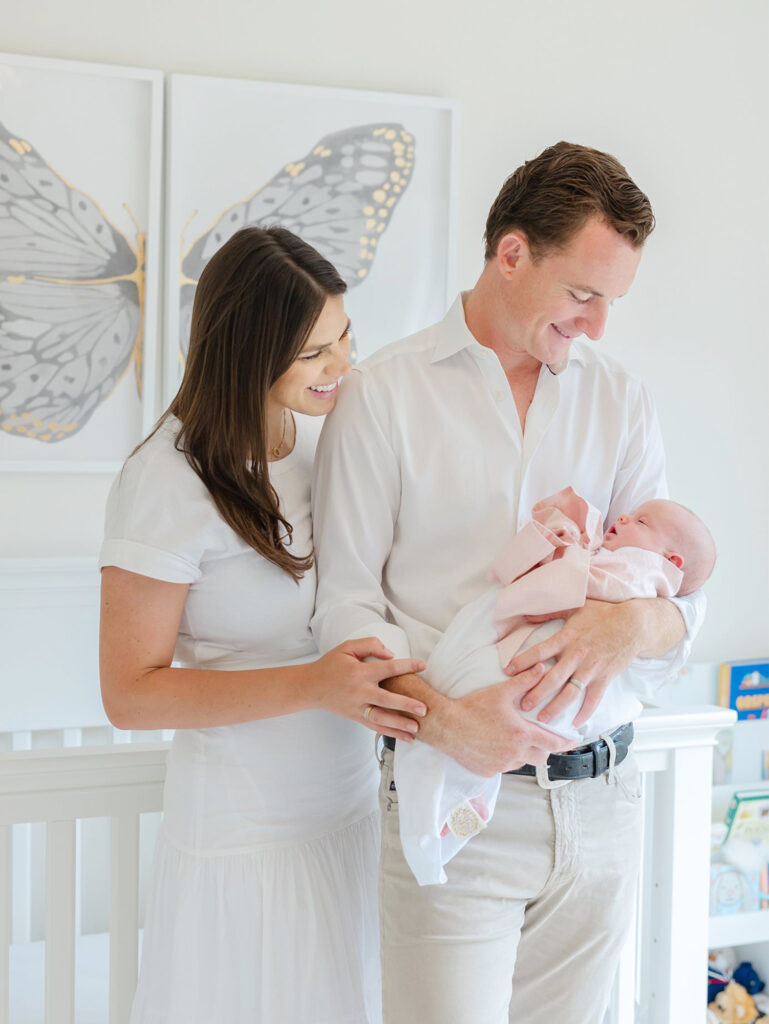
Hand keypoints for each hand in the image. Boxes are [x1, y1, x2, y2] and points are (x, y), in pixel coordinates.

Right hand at [310, 638, 426, 741]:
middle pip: (386, 700)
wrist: (311, 687)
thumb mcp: (347, 647)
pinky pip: (375, 727)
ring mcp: (357, 707)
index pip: (388, 669)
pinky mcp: (355, 717)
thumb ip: (370, 645)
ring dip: (399, 725)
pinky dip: (390, 733)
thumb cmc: (330, 665)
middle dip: (405, 705)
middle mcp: (359, 692)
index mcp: (359, 673)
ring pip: (380, 719)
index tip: (422, 666)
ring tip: (416, 729)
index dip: (407, 666)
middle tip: (423, 709)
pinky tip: (405, 738)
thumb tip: (391, 654)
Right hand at [439, 666, 573, 776]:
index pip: (553, 743)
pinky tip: (495, 746)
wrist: (446, 725)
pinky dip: (504, 759)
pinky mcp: (488, 771)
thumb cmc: (472, 708)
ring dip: (523, 754)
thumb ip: (524, 681)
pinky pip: (503, 767)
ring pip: (522, 763)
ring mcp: (501, 765)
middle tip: (540, 739)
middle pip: (541, 757)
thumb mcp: (500, 692)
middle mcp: (515, 753)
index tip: (574, 742)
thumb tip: (541, 668)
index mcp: (522, 735)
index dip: (566, 743)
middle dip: (544, 749)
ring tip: (514, 740)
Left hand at [504, 599, 644, 727]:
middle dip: (536, 694)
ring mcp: (592, 668)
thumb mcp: (575, 607)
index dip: (522, 662)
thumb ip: (549, 612)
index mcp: (567, 637)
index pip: (540, 651)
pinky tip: (575, 724)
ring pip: (571, 693)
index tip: (507, 672)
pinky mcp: (605, 677)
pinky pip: (594, 698)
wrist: (634, 624)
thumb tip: (525, 613)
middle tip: (521, 706)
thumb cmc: (603, 613)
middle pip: (552, 678)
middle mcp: (577, 655)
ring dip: (556, 707)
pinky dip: (585, 712)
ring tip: (542, 719)